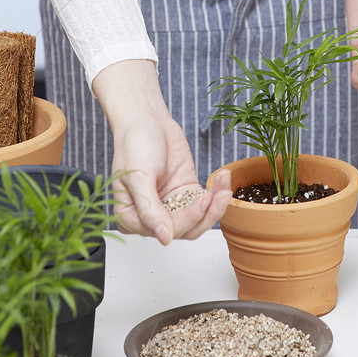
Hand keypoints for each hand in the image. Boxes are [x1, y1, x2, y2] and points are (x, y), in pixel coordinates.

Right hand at [93, 60, 230, 243]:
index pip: (163, 231)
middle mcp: (153, 215)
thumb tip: (164, 238)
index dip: (185, 220)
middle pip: (184, 229)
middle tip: (218, 195)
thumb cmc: (134, 143)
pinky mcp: (187, 191)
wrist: (146, 118)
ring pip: (197, 220)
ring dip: (215, 207)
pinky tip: (224, 179)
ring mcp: (172, 204)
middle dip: (204, 214)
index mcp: (133, 217)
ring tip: (225, 188)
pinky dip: (217, 193)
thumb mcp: (138, 176)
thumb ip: (149, 209)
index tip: (202, 201)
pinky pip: (205, 202)